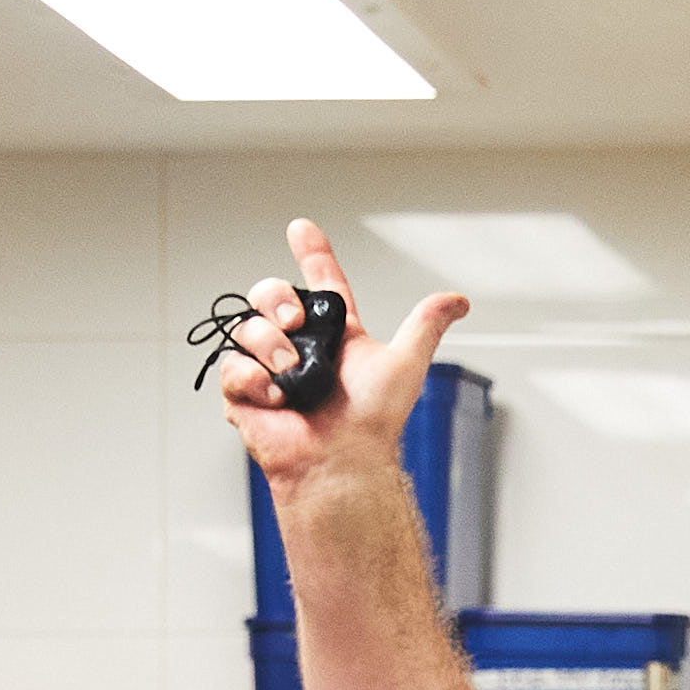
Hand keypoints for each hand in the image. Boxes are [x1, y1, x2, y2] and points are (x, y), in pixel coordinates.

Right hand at [206, 216, 468, 510]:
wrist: (339, 460)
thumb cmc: (372, 422)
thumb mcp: (405, 362)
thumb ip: (426, 325)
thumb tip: (457, 301)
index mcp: (334, 334)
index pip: (321, 282)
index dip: (312, 253)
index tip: (302, 229)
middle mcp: (298, 346)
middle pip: (270, 295)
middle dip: (277, 299)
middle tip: (295, 322)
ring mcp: (267, 368)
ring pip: (247, 326)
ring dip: (269, 346)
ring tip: (290, 374)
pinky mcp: (244, 393)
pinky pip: (232, 365)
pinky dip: (252, 378)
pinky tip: (274, 395)